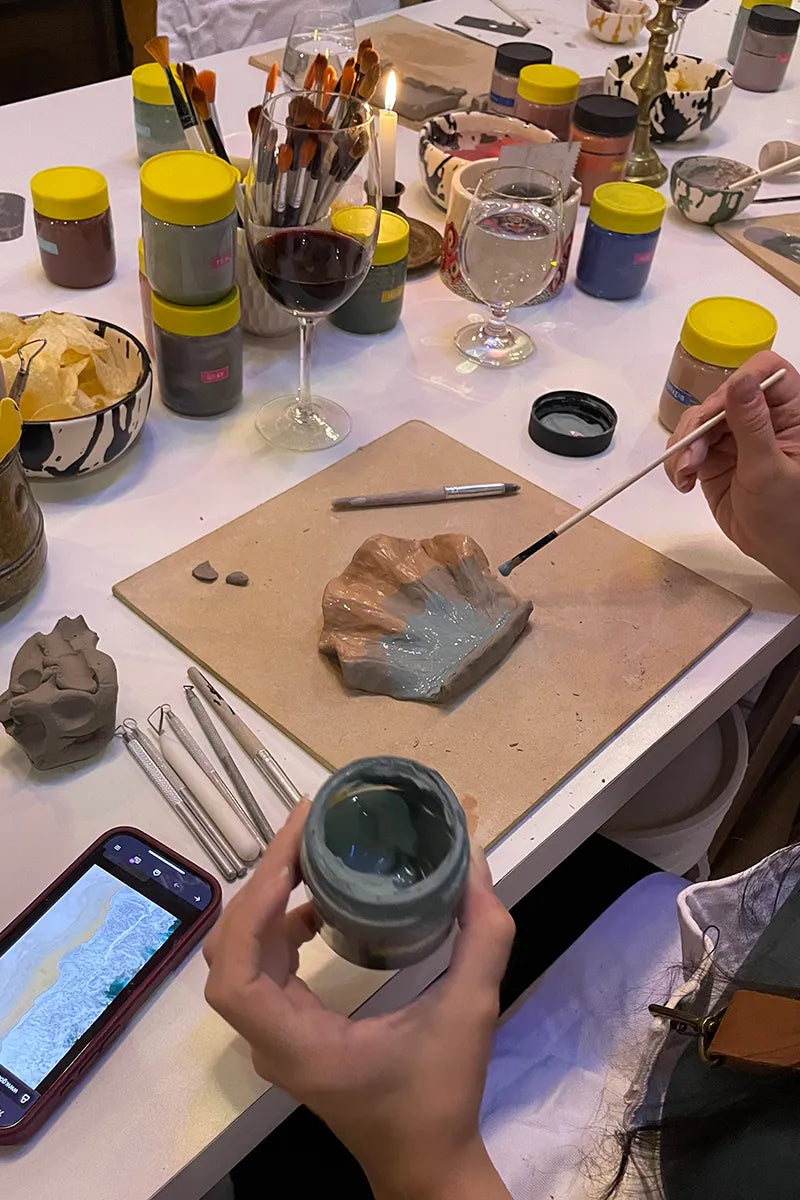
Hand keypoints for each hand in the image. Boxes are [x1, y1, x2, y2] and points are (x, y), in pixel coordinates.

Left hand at [204, 801, 514, 1199]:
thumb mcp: (471, 1015)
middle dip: (259, 889)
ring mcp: (275, 1038)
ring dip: (266, 903)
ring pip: (240, 959)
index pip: (235, 974)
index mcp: (297, 1043)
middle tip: (300, 835)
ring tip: (306, 854)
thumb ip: (482, 939)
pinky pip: (263, 969)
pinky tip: (317, 904)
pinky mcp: (289, 1032)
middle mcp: (270, 1040)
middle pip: (229, 954)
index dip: (251, 910)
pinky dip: (278, 927)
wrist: (426, 1164)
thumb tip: (475, 865)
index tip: (289, 859)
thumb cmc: (440, 1099)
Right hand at [664, 351, 799, 592]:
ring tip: (683, 476)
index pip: (763, 372)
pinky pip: (686, 446)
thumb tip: (741, 382)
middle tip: (691, 458)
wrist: (778, 551)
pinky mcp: (714, 456)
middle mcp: (761, 417)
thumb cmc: (790, 515)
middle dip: (698, 426)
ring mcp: (735, 436)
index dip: (735, 386)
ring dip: (682, 447)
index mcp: (790, 411)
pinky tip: (683, 482)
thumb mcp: (769, 469)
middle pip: (719, 397)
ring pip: (696, 421)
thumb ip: (752, 424)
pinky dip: (676, 463)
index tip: (716, 414)